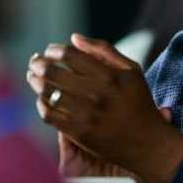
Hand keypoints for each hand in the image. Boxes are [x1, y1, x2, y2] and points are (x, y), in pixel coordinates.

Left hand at [27, 34, 182, 182]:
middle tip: (34, 62)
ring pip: (49, 93)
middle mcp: (97, 94)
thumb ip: (104, 50)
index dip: (53, 50)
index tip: (48, 51)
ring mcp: (87, 115)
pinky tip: (41, 99)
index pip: (70, 55)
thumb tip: (73, 38)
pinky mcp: (80, 133)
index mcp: (109, 76)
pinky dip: (41, 105)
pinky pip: (50, 115)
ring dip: (35, 82)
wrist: (150, 145)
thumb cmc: (139, 103)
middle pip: (54, 72)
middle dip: (39, 64)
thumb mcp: (131, 71)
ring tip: (32, 76)